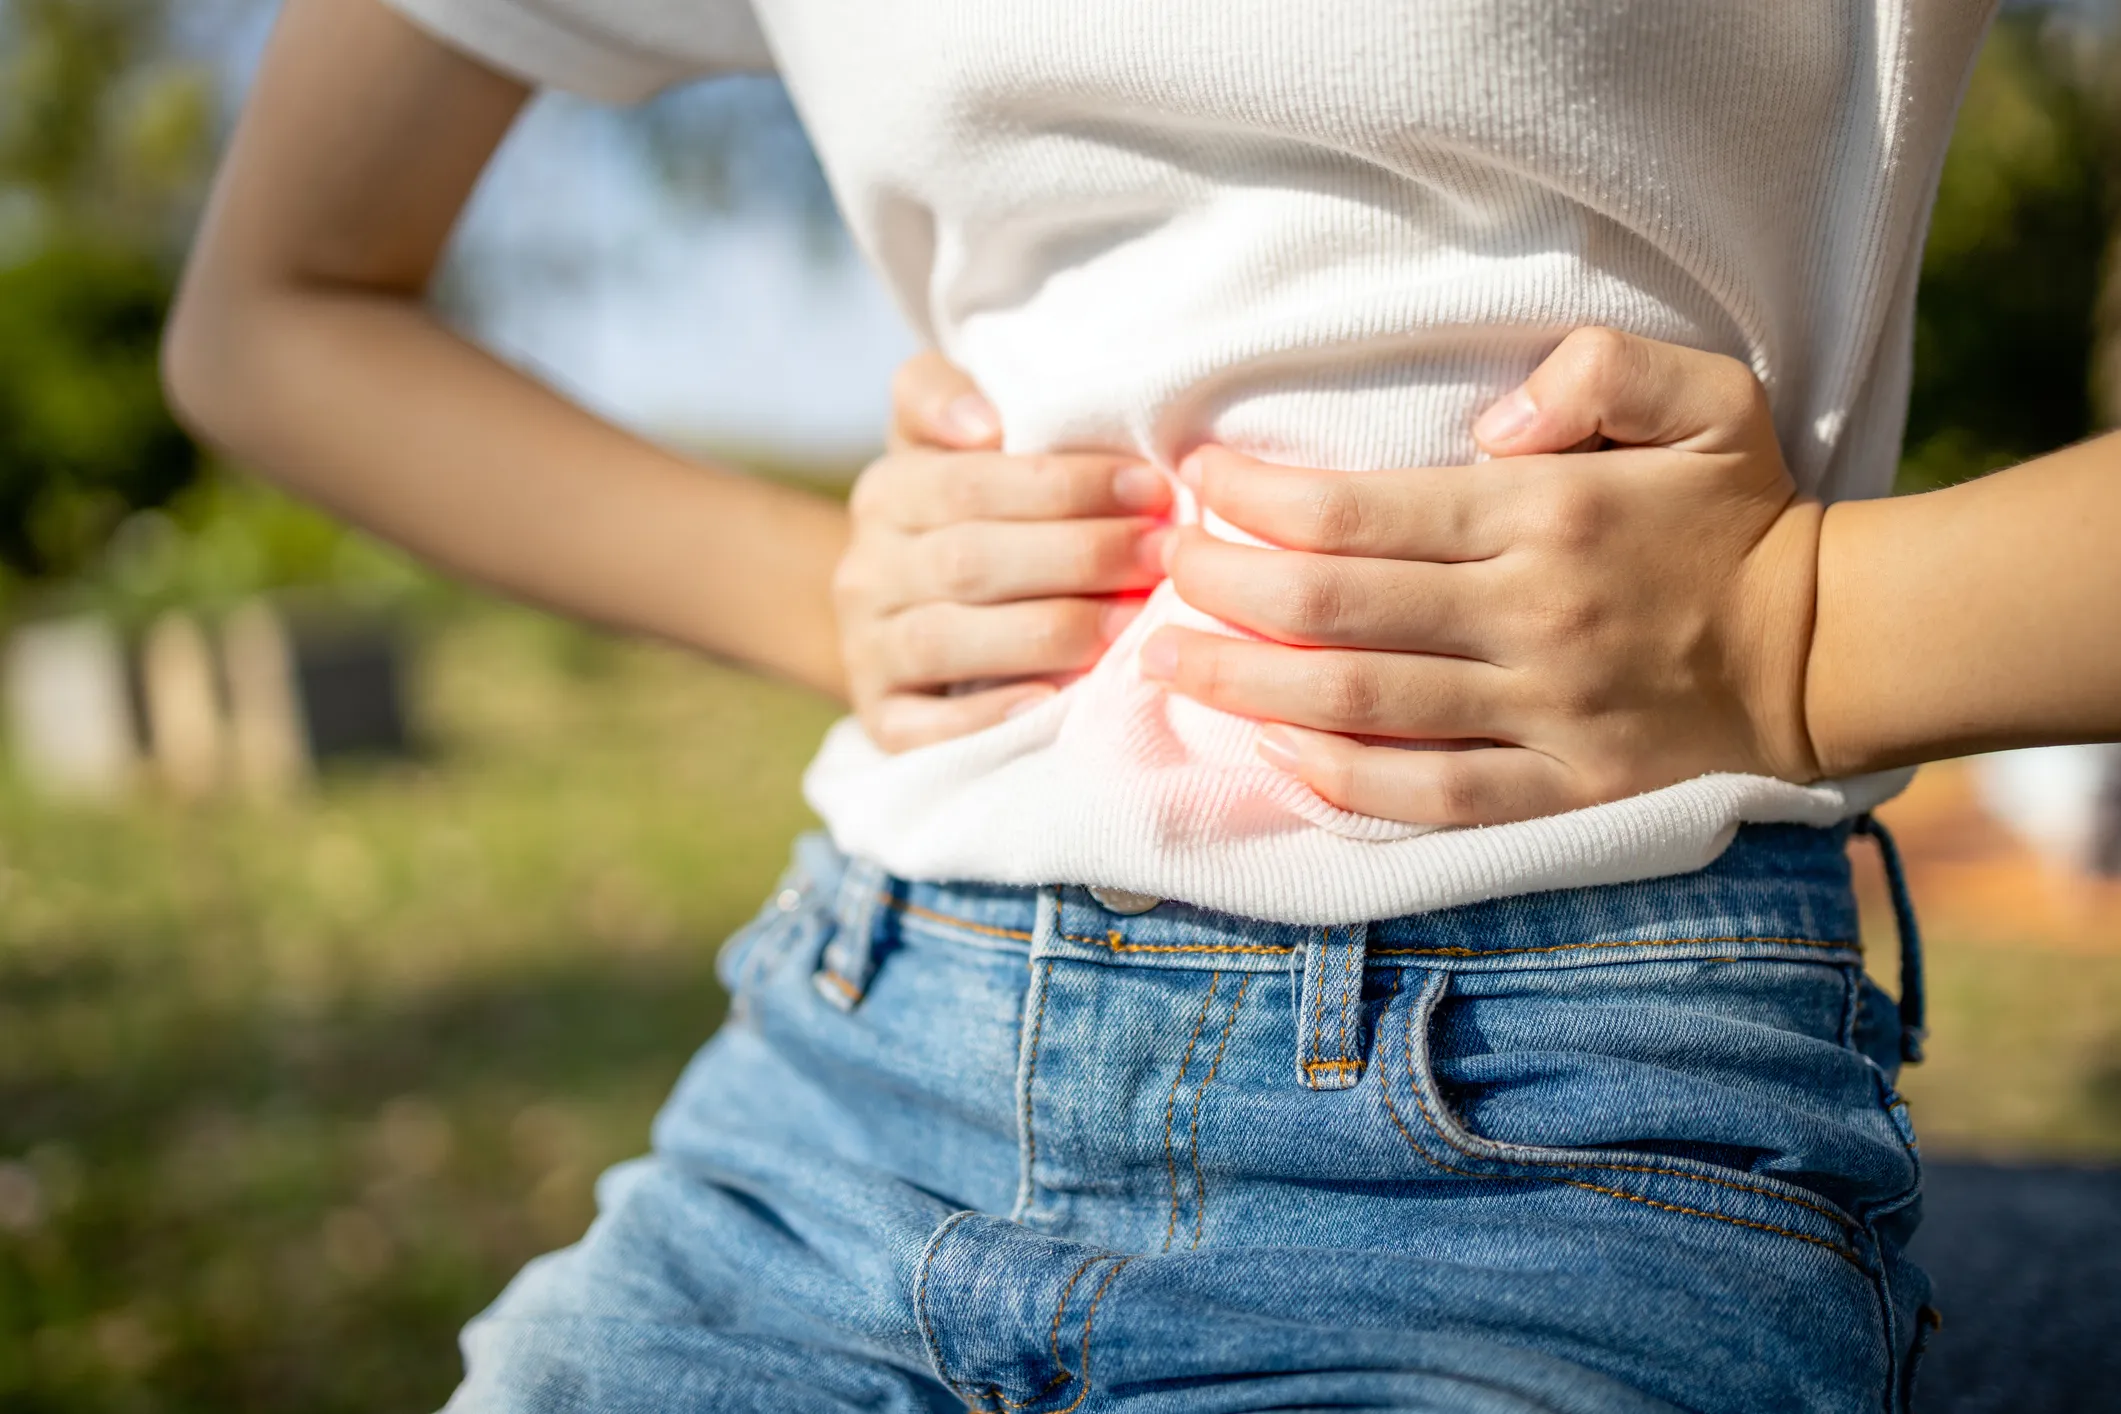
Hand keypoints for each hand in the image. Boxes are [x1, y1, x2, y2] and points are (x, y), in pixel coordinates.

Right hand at [836, 352, 1171, 749]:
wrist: (907, 626)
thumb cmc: (968, 521)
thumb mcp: (950, 447)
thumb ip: (948, 397)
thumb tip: (984, 422)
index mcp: (887, 491)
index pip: (972, 480)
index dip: (1065, 485)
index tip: (1150, 488)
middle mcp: (864, 570)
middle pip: (970, 558)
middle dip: (1079, 555)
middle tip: (1161, 556)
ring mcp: (866, 650)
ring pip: (948, 637)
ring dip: (1051, 630)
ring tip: (1130, 624)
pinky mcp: (882, 722)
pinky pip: (927, 727)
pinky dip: (991, 714)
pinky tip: (1056, 701)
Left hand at [1142, 328, 1824, 824]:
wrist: (1828, 645)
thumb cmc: (1739, 511)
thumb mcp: (1704, 395)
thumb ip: (1600, 370)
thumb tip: (1491, 422)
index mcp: (1544, 515)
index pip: (1357, 511)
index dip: (1256, 499)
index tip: (1200, 481)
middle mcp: (1529, 617)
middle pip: (1334, 610)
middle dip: (1224, 591)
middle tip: (1164, 574)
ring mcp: (1542, 711)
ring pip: (1360, 705)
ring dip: (1247, 684)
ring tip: (1167, 664)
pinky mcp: (1559, 788)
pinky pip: (1429, 795)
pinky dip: (1340, 780)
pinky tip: (1272, 753)